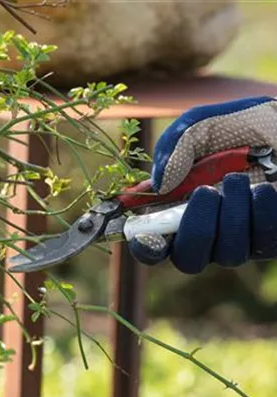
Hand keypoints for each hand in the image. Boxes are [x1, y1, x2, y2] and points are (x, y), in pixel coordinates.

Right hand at [128, 96, 276, 273]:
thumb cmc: (238, 124)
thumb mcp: (199, 124)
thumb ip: (173, 148)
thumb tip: (159, 184)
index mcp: (177, 209)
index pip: (154, 246)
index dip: (146, 247)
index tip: (143, 233)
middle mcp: (206, 231)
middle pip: (189, 259)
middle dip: (196, 228)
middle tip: (205, 192)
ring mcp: (238, 239)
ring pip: (227, 254)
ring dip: (231, 213)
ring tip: (236, 179)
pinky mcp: (270, 239)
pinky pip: (263, 243)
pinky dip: (260, 213)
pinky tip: (264, 189)